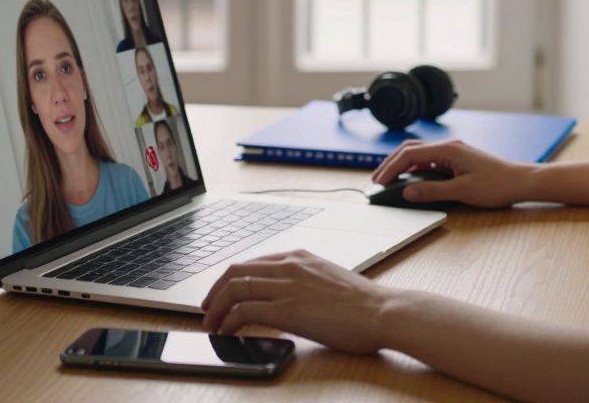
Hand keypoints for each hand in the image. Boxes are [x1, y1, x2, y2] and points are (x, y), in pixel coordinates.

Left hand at [201, 250, 398, 353]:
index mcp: (299, 256)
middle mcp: (289, 265)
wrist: (381, 312)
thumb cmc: (363, 304)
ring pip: (234, 289)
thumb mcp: (328, 280)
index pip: (252, 262)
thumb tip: (287, 297)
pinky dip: (228, 321)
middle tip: (207, 309)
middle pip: (235, 271)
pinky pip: (244, 310)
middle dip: (215, 291)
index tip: (223, 293)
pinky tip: (227, 332)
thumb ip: (304, 281)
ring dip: (216, 308)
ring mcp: (286, 286)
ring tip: (211, 324)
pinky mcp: (286, 309)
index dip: (231, 279)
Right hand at [371, 139, 531, 207]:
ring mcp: (452, 153)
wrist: (521, 181)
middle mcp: (448, 146)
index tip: (378, 183)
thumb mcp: (462, 192)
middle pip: (410, 150)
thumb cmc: (496, 185)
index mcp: (447, 149)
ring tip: (389, 181)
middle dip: (391, 164)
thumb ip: (432, 191)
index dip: (390, 169)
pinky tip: (411, 181)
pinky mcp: (457, 160)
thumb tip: (406, 192)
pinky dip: (416, 170)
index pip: (409, 155)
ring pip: (419, 155)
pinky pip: (430, 161)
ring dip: (402, 166)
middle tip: (377, 181)